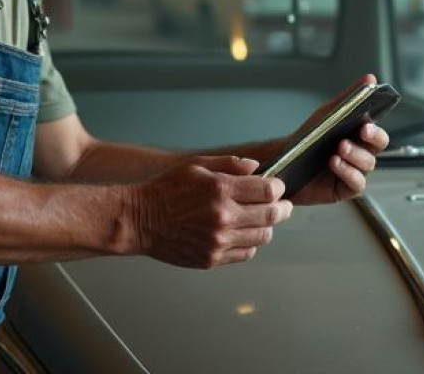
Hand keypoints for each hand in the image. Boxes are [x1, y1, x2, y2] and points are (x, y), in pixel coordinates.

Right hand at [131, 156, 291, 268]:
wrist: (140, 221)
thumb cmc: (166, 190)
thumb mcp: (197, 166)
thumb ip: (231, 164)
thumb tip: (258, 168)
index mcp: (221, 189)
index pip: (268, 190)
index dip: (278, 188)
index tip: (278, 187)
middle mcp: (223, 216)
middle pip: (272, 215)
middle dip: (282, 208)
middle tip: (283, 205)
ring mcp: (218, 241)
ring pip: (263, 237)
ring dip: (267, 227)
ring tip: (261, 219)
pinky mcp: (212, 259)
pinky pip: (246, 253)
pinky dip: (250, 243)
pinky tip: (243, 233)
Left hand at [285, 75, 391, 205]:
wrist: (286, 164)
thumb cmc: (308, 139)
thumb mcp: (327, 115)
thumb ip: (349, 98)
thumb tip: (369, 79)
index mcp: (359, 136)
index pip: (376, 130)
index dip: (376, 127)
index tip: (366, 123)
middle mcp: (360, 154)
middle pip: (378, 147)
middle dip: (372, 138)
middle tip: (362, 131)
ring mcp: (354, 171)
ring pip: (368, 164)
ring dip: (355, 154)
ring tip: (339, 148)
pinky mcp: (345, 188)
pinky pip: (357, 182)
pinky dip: (348, 171)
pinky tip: (335, 163)